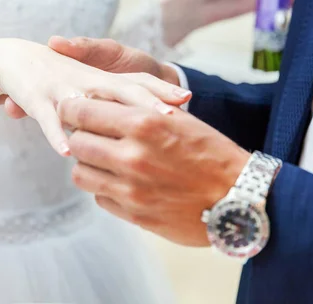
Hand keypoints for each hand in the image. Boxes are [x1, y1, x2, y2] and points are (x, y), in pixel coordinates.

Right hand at [0, 38, 190, 155]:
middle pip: (122, 90)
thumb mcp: (90, 85)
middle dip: (146, 103)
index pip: (138, 83)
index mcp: (103, 78)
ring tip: (128, 133)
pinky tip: (67, 151)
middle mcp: (87, 80)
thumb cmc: (58, 73)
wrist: (15, 56)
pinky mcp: (37, 98)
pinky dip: (56, 134)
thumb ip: (114, 99)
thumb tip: (147, 117)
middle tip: (168, 117)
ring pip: (89, 102)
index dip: (161, 90)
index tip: (186, 100)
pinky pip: (49, 119)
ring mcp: (63, 88)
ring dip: (107, 117)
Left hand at [57, 97, 249, 246]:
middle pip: (77, 143)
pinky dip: (104, 187)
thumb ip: (138, 106)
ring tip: (104, 159)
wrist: (239, 197)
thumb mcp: (178, 117)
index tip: (73, 110)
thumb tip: (98, 99)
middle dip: (80, 137)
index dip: (73, 109)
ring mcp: (131, 188)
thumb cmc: (210, 152)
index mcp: (144, 123)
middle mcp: (132, 155)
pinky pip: (99, 196)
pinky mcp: (133, 213)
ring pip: (81, 173)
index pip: (83, 112)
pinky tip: (121, 181)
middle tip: (91, 135)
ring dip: (88, 164)